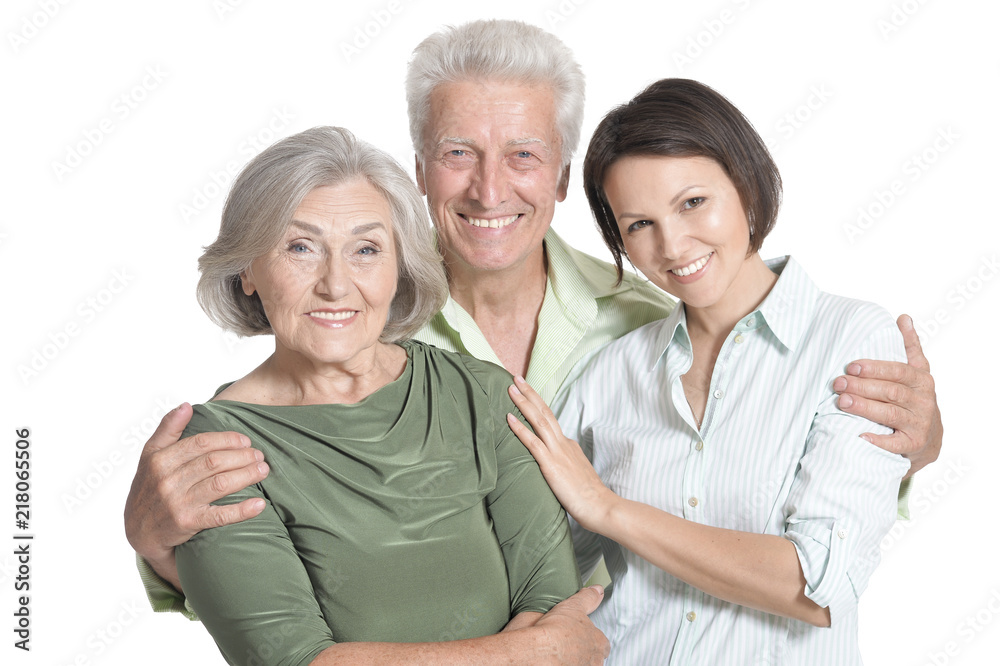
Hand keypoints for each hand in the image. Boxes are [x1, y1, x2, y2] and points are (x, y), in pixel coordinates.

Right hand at [123, 403, 268, 587]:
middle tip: (259, 455)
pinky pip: (219, 516)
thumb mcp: (150, 455)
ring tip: (263, 470)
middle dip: (242, 456)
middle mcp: (168, 480)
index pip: (202, 443)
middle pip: (214, 462)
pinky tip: (259, 504)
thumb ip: (168, 428)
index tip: (246, 440)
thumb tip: (186, 405)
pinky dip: (242, 510)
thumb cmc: (149, 486)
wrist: (138, 530)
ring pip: (220, 484)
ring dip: (247, 475)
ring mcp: (177, 503)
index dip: (228, 439)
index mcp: (160, 459)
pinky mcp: (187, 523)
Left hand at [507, 376, 615, 530]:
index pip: (550, 421)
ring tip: (511, 389)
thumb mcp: (576, 473)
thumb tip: (554, 463)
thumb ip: (565, 464)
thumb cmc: (588, 496)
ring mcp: (558, 452)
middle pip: (544, 413)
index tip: (526, 393)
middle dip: (529, 394)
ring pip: (538, 421)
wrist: (601, 506)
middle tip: (516, 378)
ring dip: (523, 403)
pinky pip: (533, 442)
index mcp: (568, 445)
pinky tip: (508, 418)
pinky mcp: (551, 465)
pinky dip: (520, 428)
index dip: (537, 406)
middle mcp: (563, 443)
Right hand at [530, 586, 609, 664]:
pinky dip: (561, 665)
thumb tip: (598, 590)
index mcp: (599, 643)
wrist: (538, 652)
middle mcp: (595, 661)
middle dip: (583, 652)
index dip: (590, 638)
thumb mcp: (574, 606)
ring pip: (582, 665)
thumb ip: (588, 598)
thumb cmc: (556, 630)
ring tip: (557, 654)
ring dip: (573, 661)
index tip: (578, 635)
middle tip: (566, 645)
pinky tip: (553, 662)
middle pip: (593, 657)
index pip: (602, 643)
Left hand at [833, 314, 942, 476]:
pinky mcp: (913, 445)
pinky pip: (895, 444)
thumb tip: (903, 317)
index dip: (875, 368)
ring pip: (889, 414)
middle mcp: (923, 402)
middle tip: (837, 383)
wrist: (929, 440)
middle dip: (862, 386)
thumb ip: (909, 346)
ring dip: (864, 407)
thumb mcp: (916, 372)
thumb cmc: (915, 399)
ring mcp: (920, 424)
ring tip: (842, 402)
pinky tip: (860, 435)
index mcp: (922, 381)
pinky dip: (878, 440)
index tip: (851, 365)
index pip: (898, 371)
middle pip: (890, 391)